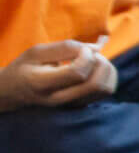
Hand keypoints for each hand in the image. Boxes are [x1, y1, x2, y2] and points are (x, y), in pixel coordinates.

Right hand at [0, 40, 115, 110]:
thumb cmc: (26, 67)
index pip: (77, 73)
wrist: (16, 91)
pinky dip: (108, 75)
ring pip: (106, 89)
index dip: (86, 57)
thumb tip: (96, 48)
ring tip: (93, 59)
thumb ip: (66, 48)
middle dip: (100, 63)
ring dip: (106, 69)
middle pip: (96, 85)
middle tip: (90, 53)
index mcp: (42, 84)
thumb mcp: (37, 52)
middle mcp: (59, 99)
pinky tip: (95, 67)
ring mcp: (72, 105)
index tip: (82, 49)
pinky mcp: (82, 105)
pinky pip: (106, 91)